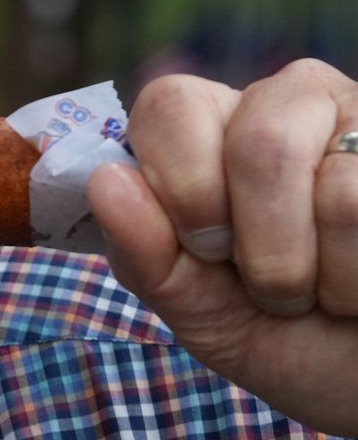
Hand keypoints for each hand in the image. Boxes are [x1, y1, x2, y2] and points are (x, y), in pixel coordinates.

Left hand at [89, 58, 357, 436]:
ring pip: (337, 193)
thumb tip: (105, 181)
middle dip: (261, 247)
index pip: (171, 105)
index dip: (183, 188)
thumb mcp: (196, 309)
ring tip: (328, 290)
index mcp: (213, 126)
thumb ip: (142, 252)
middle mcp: (291, 102)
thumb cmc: (284, 337)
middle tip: (272, 284)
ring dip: (322, 274)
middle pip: (259, 146)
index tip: (203, 249)